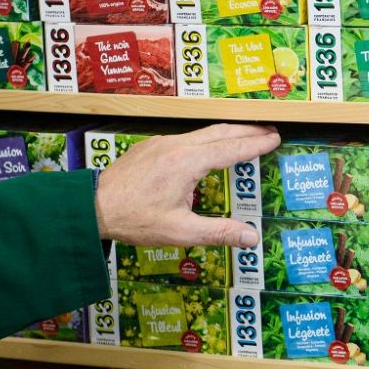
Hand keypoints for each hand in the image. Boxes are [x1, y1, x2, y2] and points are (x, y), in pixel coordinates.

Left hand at [95, 124, 279, 247]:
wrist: (92, 206)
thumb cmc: (134, 219)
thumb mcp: (180, 231)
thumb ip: (219, 232)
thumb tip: (252, 238)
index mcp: (187, 162)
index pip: (231, 148)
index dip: (256, 143)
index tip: (276, 138)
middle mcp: (177, 146)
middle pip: (220, 131)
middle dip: (248, 129)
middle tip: (270, 130)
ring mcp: (162, 143)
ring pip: (204, 132)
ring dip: (228, 132)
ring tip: (247, 135)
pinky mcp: (152, 147)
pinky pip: (188, 137)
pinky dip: (209, 137)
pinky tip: (210, 147)